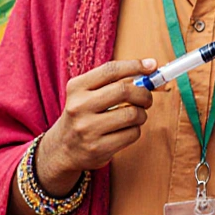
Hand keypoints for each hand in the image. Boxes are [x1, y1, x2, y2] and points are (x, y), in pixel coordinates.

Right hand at [37, 58, 156, 195]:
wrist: (63, 148)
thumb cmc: (84, 115)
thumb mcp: (88, 94)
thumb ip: (115, 82)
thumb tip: (152, 68)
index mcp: (76, 87)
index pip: (110, 70)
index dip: (135, 65)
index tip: (152, 65)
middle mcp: (79, 106)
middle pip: (124, 91)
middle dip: (144, 93)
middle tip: (147, 98)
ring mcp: (88, 129)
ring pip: (132, 114)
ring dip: (141, 114)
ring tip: (136, 116)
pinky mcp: (98, 149)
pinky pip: (132, 134)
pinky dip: (136, 130)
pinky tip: (127, 130)